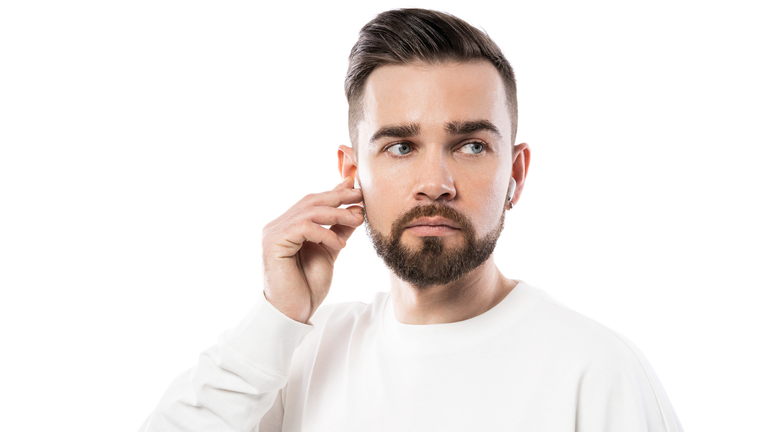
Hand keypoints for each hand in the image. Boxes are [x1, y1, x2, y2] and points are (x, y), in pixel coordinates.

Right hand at [261, 175, 363, 322]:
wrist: (293, 312)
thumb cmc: (307, 286)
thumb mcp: (329, 251)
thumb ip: (339, 230)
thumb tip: (356, 209)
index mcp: (288, 225)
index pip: (313, 202)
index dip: (335, 192)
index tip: (357, 188)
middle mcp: (278, 225)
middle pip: (311, 201)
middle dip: (338, 197)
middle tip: (361, 196)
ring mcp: (273, 232)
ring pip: (309, 212)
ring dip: (337, 214)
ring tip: (357, 220)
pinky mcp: (274, 242)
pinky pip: (303, 227)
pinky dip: (325, 233)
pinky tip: (340, 245)